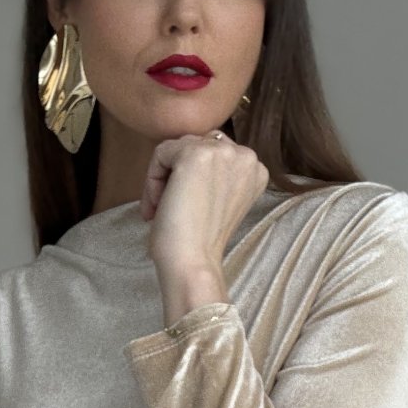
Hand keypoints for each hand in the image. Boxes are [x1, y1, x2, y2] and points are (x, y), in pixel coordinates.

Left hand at [139, 131, 269, 281]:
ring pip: (178, 148)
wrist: (194, 263)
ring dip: (163, 178)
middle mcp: (246, 156)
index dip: (192, 178)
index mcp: (256, 170)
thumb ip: (216, 174)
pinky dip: (151, 179)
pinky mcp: (196, 154)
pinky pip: (161, 152)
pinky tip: (156, 206)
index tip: (184, 208)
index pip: (215, 153)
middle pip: (197, 145)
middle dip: (176, 175)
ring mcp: (223, 152)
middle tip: (166, 209)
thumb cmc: (201, 242)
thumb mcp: (220, 200)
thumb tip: (187, 157)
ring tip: (160, 209)